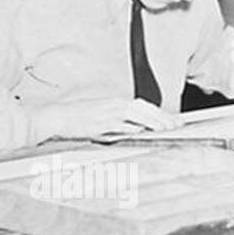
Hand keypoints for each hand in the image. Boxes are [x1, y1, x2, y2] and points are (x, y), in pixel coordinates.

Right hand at [33, 98, 180, 140]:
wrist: (56, 117)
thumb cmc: (75, 119)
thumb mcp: (99, 119)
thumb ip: (117, 124)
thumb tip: (135, 131)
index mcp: (114, 103)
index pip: (142, 106)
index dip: (159, 113)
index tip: (172, 120)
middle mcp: (113, 105)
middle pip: (144, 108)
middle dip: (162, 116)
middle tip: (177, 124)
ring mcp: (108, 114)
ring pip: (137, 114)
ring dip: (154, 121)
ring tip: (167, 128)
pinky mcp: (101, 123)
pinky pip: (122, 125)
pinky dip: (135, 128)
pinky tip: (146, 132)